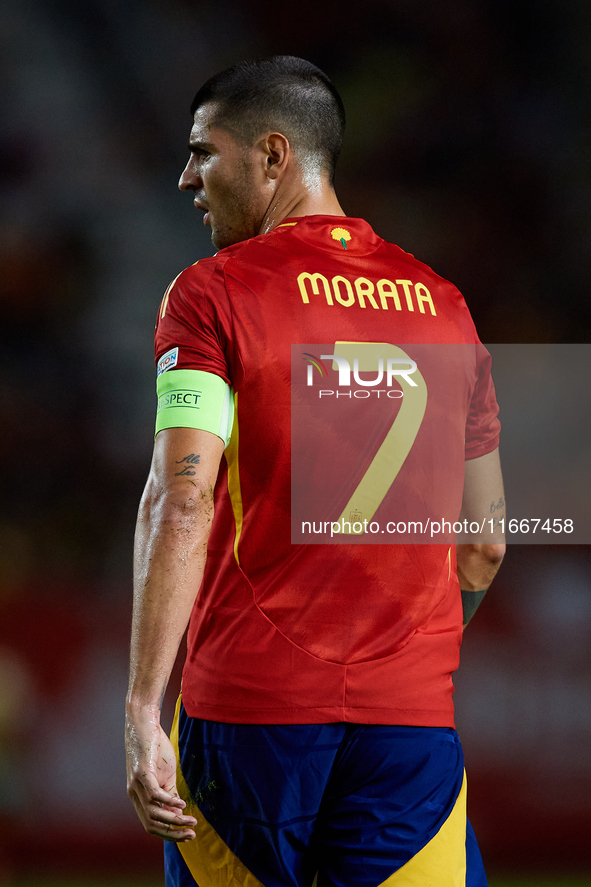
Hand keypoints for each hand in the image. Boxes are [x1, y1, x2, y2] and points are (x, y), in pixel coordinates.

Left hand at [125, 707, 196, 841]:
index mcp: (138, 797)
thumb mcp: (165, 775)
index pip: (151, 824)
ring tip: (192, 821)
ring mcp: (136, 785)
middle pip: (151, 825)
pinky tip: (183, 805)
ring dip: (174, 821)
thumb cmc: (155, 747)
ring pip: (153, 814)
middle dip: (173, 833)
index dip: (170, 833)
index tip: (188, 836)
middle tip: (192, 836)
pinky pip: (154, 796)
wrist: (144, 722)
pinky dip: (169, 803)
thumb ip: (170, 794)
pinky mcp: (142, 773)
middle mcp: (134, 794)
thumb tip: (179, 813)